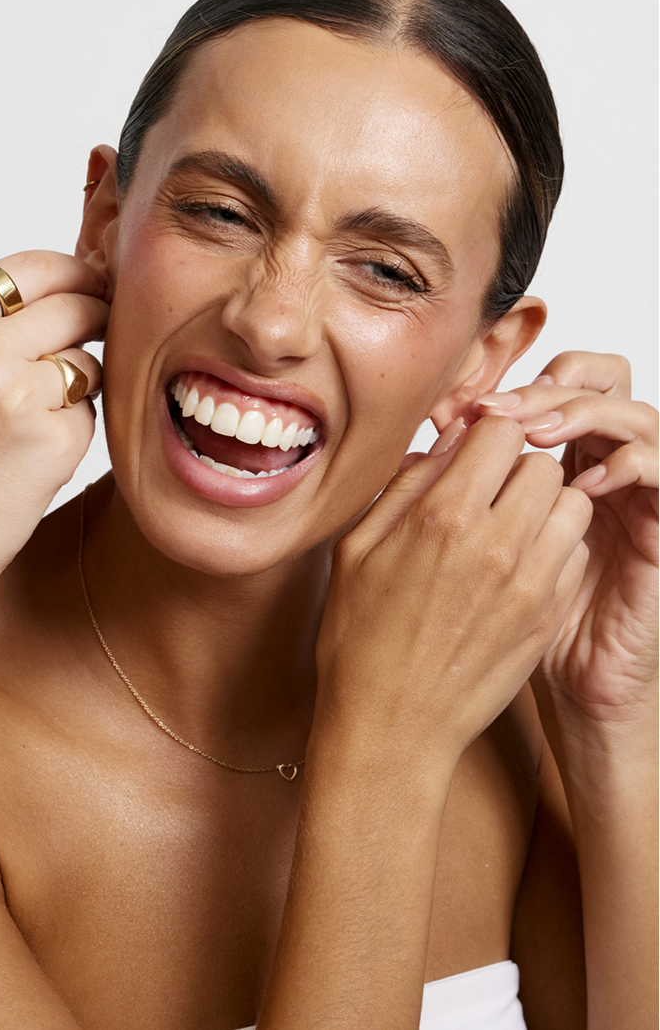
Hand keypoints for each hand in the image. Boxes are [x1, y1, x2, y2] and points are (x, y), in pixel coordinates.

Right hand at [0, 251, 107, 645]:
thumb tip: (73, 284)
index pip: (29, 269)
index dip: (73, 271)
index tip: (93, 280)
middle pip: (74, 307)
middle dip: (97, 316)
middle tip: (100, 330)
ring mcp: (17, 393)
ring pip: (87, 361)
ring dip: (80, 382)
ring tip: (36, 417)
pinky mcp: (53, 438)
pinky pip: (89, 412)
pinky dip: (73, 429)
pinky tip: (36, 454)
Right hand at [314, 415, 592, 767]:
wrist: (391, 726)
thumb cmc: (362, 640)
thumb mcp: (358, 548)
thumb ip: (406, 486)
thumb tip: (444, 444)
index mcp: (442, 517)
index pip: (500, 430)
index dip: (484, 435)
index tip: (471, 452)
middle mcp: (496, 544)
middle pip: (543, 463)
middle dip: (518, 467)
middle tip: (491, 491)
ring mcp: (531, 584)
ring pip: (571, 505)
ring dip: (544, 506)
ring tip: (511, 526)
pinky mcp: (548, 617)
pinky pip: (576, 554)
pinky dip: (555, 548)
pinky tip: (519, 566)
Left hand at [476, 352, 658, 731]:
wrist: (568, 686)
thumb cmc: (517, 623)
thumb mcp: (474, 548)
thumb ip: (458, 493)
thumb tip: (434, 437)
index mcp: (559, 463)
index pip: (558, 385)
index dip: (520, 384)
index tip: (471, 405)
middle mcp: (603, 469)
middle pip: (600, 384)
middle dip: (549, 390)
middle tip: (502, 410)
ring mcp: (636, 497)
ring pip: (635, 417)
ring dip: (586, 414)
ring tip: (539, 436)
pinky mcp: (659, 531)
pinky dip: (627, 463)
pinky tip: (583, 483)